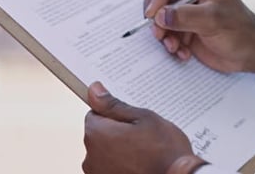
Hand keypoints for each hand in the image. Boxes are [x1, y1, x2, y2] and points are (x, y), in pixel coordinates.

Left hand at [83, 82, 204, 173]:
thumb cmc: (164, 152)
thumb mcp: (144, 118)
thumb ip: (114, 105)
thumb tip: (94, 90)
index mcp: (97, 134)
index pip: (95, 114)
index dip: (115, 115)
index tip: (132, 120)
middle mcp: (90, 157)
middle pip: (99, 135)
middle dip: (117, 132)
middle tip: (142, 136)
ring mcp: (97, 173)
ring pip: (105, 153)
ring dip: (119, 150)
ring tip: (144, 153)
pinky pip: (111, 167)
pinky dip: (122, 165)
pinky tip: (140, 164)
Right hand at [144, 0, 254, 74]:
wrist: (251, 53)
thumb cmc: (240, 31)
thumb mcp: (213, 20)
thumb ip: (185, 16)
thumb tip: (159, 16)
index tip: (154, 14)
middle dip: (155, 16)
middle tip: (160, 33)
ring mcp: (185, 8)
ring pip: (158, 15)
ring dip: (163, 33)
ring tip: (175, 47)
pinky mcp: (183, 26)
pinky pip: (165, 31)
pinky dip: (170, 43)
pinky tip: (183, 52)